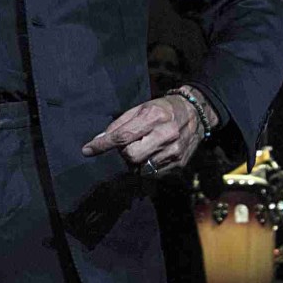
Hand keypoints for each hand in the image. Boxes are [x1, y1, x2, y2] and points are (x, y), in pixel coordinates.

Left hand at [81, 91, 214, 172]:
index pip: (123, 136)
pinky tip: (153, 154)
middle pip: (131, 156)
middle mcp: (166, 134)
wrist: (195, 113)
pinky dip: (147, 166)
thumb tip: (98, 140)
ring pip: (141, 168)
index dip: (102, 145)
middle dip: (124, 153)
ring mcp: (174, 151)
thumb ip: (119, 125)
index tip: (87, 150)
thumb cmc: (162, 109)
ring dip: (135, 161)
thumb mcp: (140, 109)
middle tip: (128, 145)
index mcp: (154, 116)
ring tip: (143, 148)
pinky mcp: (179, 163)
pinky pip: (153, 173)